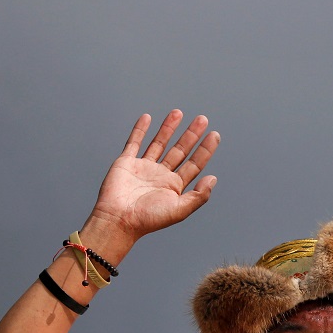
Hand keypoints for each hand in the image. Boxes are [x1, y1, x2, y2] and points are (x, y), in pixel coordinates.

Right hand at [86, 110, 219, 245]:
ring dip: (168, 128)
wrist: (118, 220)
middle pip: (180, 150)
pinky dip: (140, 130)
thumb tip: (213, 178)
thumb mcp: (179, 210)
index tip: (214, 135)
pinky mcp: (127, 163)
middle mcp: (161, 175)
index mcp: (174, 186)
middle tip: (202, 119)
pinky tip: (147, 118)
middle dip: (191, 135)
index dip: (205, 149)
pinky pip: (134, 142)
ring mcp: (144, 168)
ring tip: (178, 112)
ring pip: (159, 143)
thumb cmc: (148, 219)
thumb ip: (199, 195)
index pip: (194, 164)